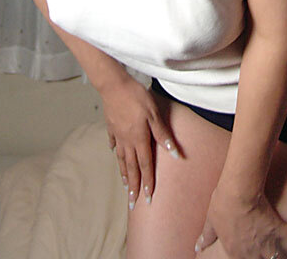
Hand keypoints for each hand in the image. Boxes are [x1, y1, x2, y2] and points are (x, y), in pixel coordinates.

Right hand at [102, 74, 179, 208]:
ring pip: (121, 158)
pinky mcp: (111, 125)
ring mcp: (117, 134)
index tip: (147, 198)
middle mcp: (127, 140)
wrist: (114, 85)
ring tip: (125, 185)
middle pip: (131, 167)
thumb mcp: (154, 114)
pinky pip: (113, 142)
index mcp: (139, 138)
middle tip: (132, 202)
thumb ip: (163, 134)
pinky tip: (114, 153)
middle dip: (134, 186)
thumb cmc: (136, 96)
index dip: (147, 182)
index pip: (145, 165)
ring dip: (124, 173)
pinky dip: (114, 150)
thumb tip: (175, 154)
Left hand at [195, 187, 286, 257]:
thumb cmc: (222, 204)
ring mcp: (266, 240)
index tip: (249, 258)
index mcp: (235, 250)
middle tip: (267, 257)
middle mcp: (252, 250)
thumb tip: (196, 246)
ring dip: (279, 258)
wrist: (237, 192)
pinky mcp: (277, 227)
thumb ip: (206, 236)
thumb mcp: (210, 221)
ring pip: (275, 257)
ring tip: (285, 258)